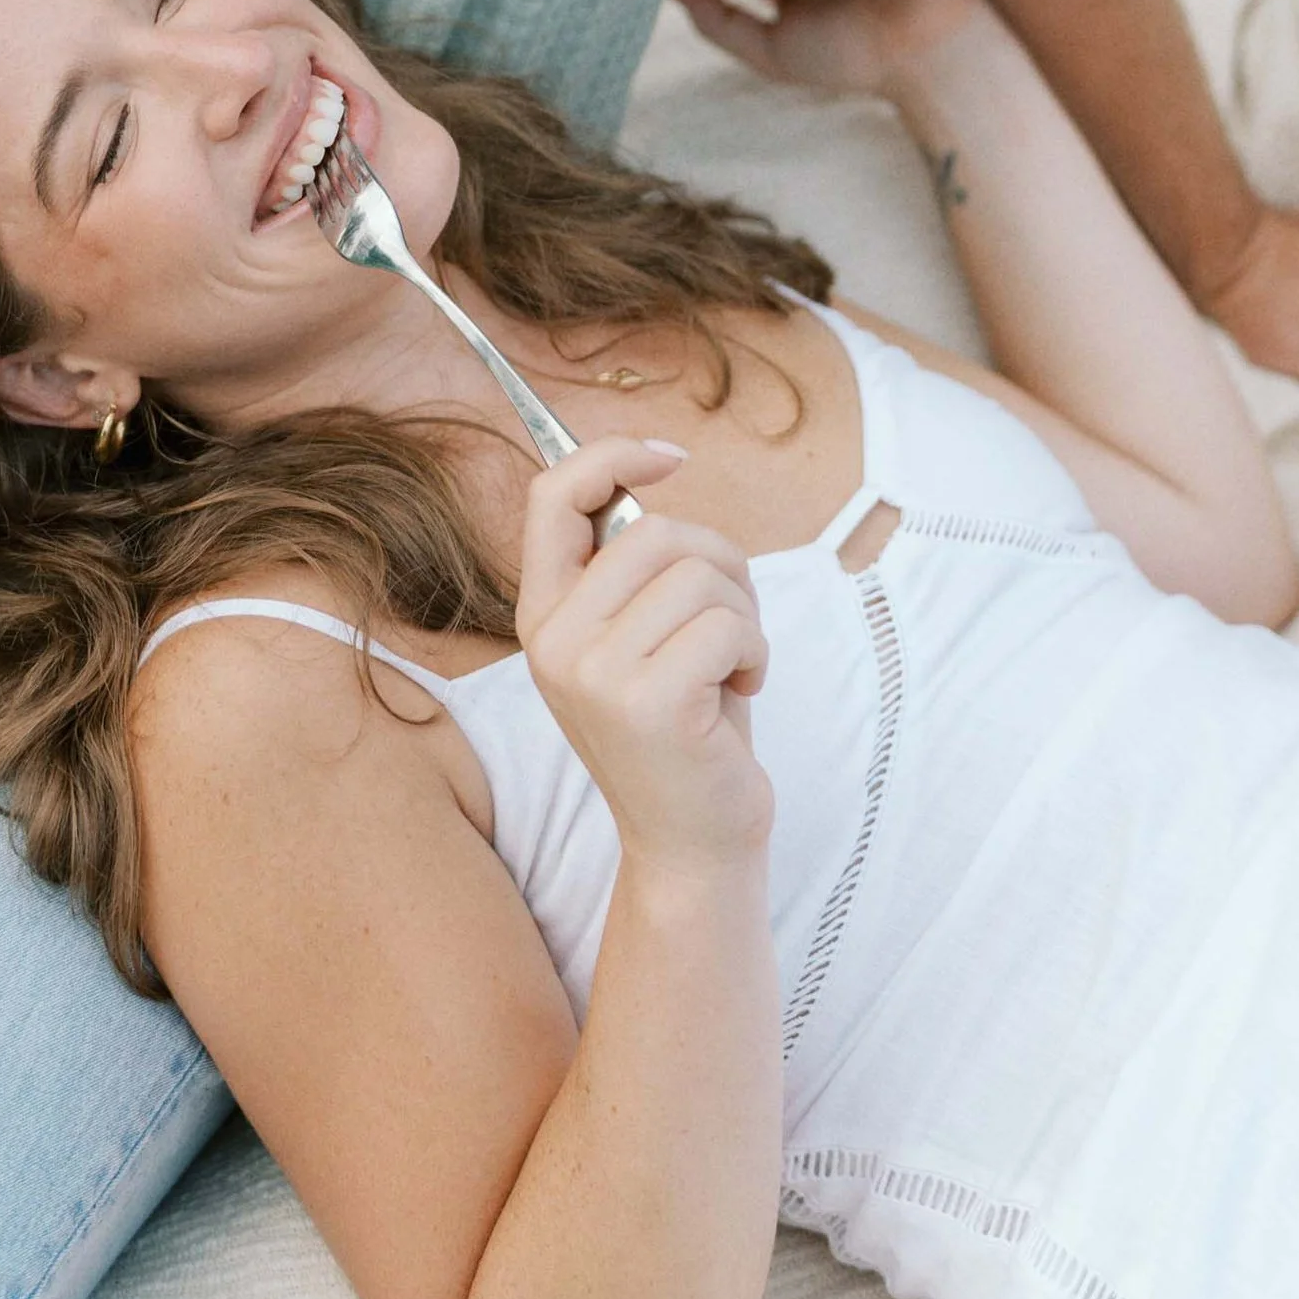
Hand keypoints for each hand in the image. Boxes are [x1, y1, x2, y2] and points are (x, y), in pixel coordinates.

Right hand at [515, 438, 772, 863]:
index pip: (551, 496)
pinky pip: (729, 622)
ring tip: (732, 663)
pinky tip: (741, 689)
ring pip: (701, 574)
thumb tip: (642, 476)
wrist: (691, 842)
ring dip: (742, 613)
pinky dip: (756, 650)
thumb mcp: (636, 638)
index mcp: (542, 616)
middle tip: (730, 621)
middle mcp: (554, 640)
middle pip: (656, 531)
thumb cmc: (684, 728)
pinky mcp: (649, 702)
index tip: (670, 459)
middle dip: (720, 563)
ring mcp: (595, 672)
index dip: (611, 456)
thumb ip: (628, 568)